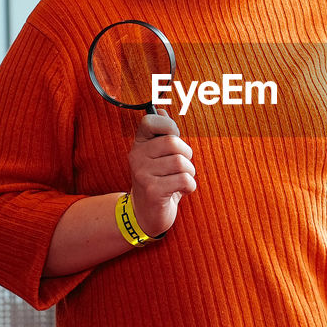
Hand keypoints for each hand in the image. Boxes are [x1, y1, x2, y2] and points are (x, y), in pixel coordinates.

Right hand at [128, 109, 196, 235]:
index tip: (173, 139)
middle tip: (181, 167)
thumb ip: (162, 135)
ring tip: (179, 181)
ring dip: (189, 173)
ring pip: (181, 163)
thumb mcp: (158, 156)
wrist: (145, 214)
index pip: (150, 121)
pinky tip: (180, 191)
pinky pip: (184, 180)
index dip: (169, 127)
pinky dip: (189, 187)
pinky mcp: (152, 191)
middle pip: (173, 143)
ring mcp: (142, 174)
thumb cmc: (158, 181)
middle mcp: (136, 156)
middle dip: (186, 155)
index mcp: (139, 144)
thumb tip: (161, 111)